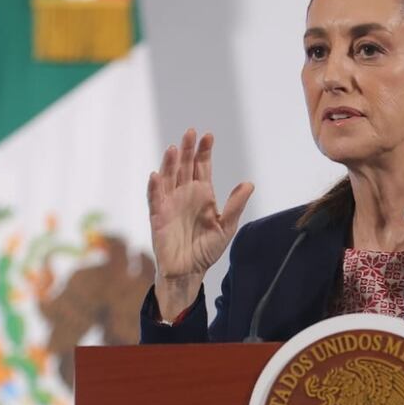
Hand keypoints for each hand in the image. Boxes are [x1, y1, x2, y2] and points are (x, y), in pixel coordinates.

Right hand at [147, 128, 253, 318]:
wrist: (189, 272)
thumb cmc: (206, 249)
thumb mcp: (226, 227)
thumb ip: (235, 206)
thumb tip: (249, 184)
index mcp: (202, 194)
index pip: (202, 167)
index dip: (204, 151)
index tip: (208, 135)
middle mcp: (185, 194)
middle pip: (184, 166)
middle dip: (187, 150)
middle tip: (190, 132)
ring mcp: (170, 204)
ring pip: (168, 178)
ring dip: (169, 163)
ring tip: (173, 148)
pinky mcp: (158, 217)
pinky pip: (154, 199)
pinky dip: (154, 188)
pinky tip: (156, 175)